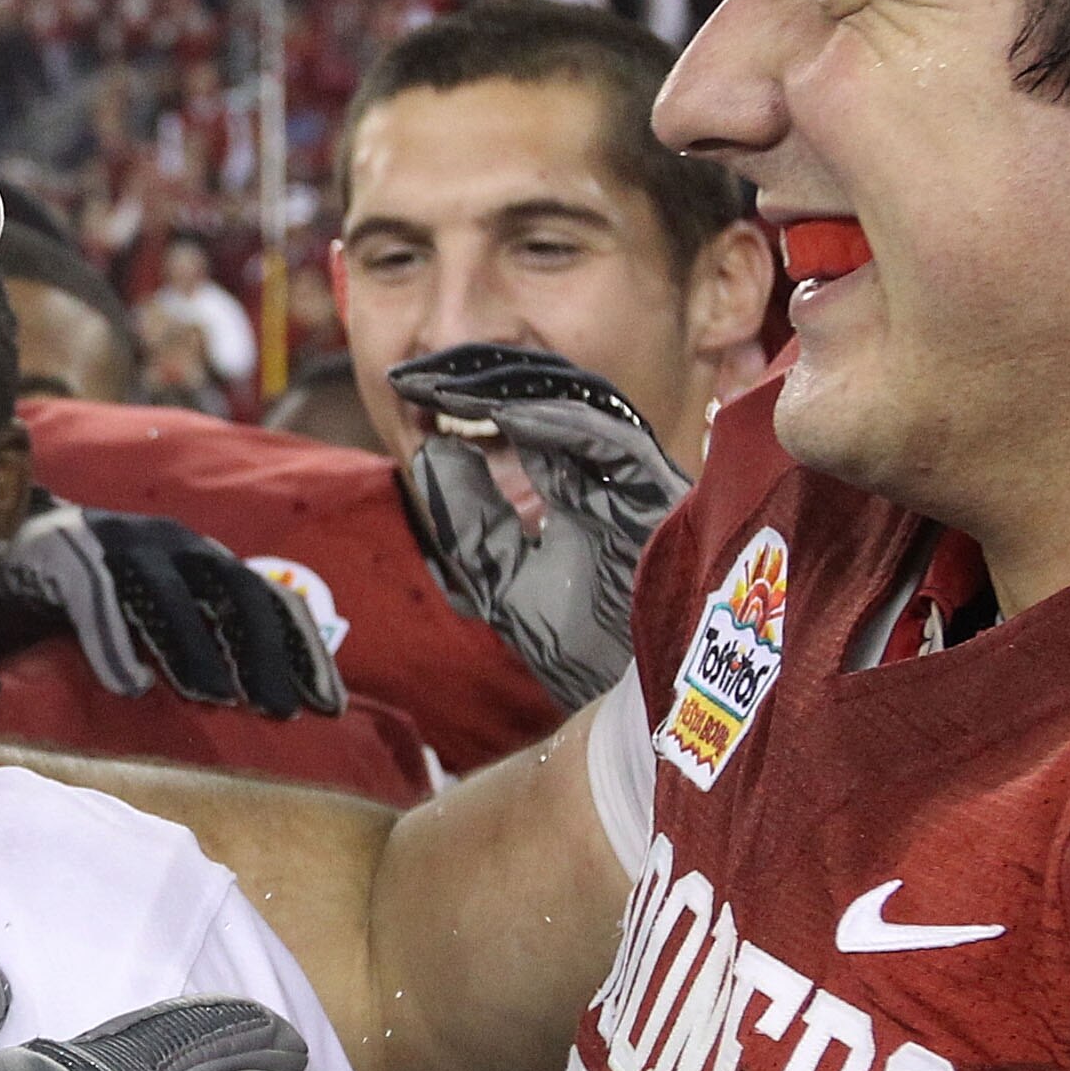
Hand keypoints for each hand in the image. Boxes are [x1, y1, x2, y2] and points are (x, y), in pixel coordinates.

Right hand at [0, 502, 344, 718]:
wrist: (1, 545)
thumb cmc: (87, 599)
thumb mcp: (154, 614)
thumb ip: (196, 642)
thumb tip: (258, 704)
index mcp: (199, 558)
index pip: (267, 599)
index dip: (300, 649)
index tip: (326, 707)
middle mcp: (167, 542)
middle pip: (231, 591)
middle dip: (261, 651)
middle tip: (278, 713)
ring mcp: (114, 542)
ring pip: (165, 594)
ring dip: (193, 647)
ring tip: (213, 700)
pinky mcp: (61, 555)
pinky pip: (95, 598)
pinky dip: (114, 642)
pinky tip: (129, 688)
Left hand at [389, 341, 689, 712]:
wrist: (616, 697)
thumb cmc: (571, 644)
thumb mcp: (496, 570)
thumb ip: (468, 514)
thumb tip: (435, 446)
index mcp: (578, 483)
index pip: (522, 416)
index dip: (467, 395)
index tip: (409, 387)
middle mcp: (610, 471)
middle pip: (548, 395)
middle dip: (480, 377)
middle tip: (420, 373)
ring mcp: (637, 478)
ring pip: (579, 403)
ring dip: (510, 391)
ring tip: (449, 387)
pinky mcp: (661, 491)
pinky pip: (610, 439)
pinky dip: (556, 423)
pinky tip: (505, 418)